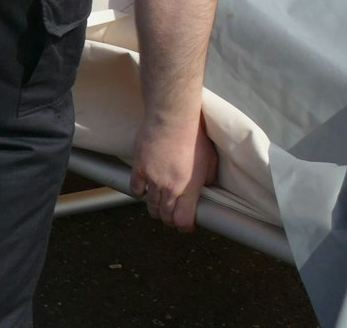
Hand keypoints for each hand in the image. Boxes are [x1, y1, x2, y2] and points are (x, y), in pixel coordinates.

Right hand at [130, 114, 218, 231]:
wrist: (173, 119)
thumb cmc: (195, 137)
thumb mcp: (210, 161)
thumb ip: (207, 179)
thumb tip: (204, 187)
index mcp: (189, 188)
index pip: (182, 220)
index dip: (183, 226)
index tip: (185, 225)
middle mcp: (170, 188)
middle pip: (165, 216)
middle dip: (169, 220)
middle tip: (171, 217)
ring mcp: (153, 179)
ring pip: (150, 205)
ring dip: (155, 209)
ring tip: (158, 207)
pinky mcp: (139, 168)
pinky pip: (136, 189)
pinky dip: (140, 193)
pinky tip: (144, 191)